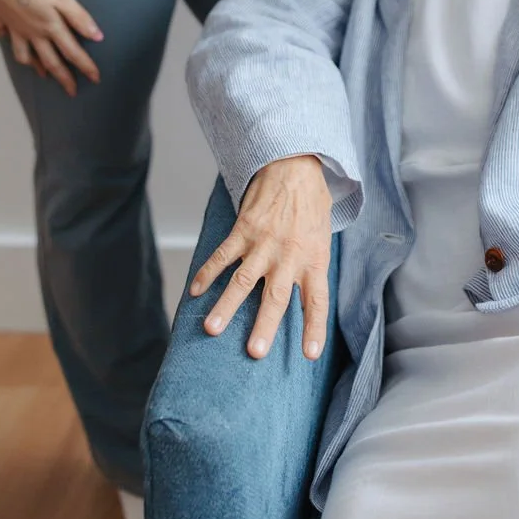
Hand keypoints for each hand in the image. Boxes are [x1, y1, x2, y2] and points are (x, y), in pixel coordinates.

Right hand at [0, 0, 102, 96]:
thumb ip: (79, 17)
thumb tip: (96, 36)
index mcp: (51, 28)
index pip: (72, 52)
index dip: (85, 66)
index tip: (95, 78)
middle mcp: (33, 33)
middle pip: (50, 60)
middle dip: (63, 77)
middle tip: (71, 91)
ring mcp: (16, 28)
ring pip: (24, 54)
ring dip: (33, 65)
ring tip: (40, 73)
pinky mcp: (1, 18)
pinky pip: (0, 33)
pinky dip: (0, 36)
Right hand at [189, 155, 331, 361]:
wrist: (296, 164)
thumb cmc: (312, 203)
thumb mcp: (323, 235)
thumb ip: (312, 264)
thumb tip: (305, 295)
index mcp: (314, 259)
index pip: (317, 300)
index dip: (314, 328)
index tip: (310, 354)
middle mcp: (289, 255)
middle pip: (276, 297)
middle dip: (264, 326)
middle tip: (254, 352)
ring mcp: (265, 243)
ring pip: (243, 280)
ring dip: (226, 306)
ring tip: (211, 328)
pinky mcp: (244, 229)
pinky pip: (223, 255)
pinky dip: (207, 272)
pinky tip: (195, 290)